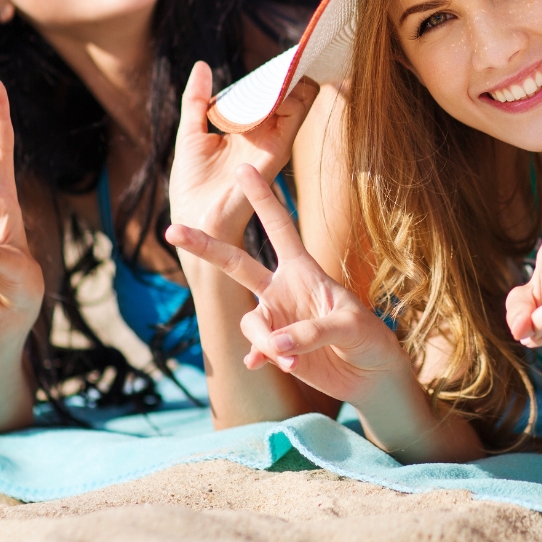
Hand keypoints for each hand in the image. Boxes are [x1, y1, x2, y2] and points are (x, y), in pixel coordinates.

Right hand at [166, 164, 406, 403]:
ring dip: (266, 341)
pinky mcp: (275, 349)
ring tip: (294, 360)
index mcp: (304, 269)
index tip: (243, 169)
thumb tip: (274, 344)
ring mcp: (277, 318)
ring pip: (250, 321)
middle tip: (172, 230)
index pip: (279, 227)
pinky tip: (270, 366)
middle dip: (206, 247)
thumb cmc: (367, 337)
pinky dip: (262, 358)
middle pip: (236, 263)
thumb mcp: (348, 325)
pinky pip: (255, 349)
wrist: (369, 372)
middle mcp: (283, 289)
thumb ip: (311, 331)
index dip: (263, 198)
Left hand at [169, 61, 318, 241]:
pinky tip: (275, 82)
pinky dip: (290, 92)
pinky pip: (295, 113)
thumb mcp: (191, 132)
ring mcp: (274, 141)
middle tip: (289, 49)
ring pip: (299, 98)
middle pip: (288, 93)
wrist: (195, 219)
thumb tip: (203, 66)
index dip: (272, 73)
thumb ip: (197, 100)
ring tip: (286, 60)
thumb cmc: (192, 185)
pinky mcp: (277, 149)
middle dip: (288, 69)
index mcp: (247, 130)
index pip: (268, 94)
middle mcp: (265, 134)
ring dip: (291, 77)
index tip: (276, 54)